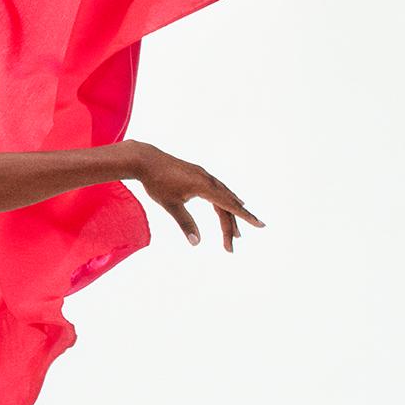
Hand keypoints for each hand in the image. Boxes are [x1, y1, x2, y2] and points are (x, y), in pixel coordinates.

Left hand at [129, 144, 260, 247]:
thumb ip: (185, 223)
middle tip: (231, 245)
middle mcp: (208, 180)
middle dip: (230, 226)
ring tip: (236, 230)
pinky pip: (217, 188)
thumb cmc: (156, 182)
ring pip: (223, 196)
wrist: (144, 159)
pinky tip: (228, 201)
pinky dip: (225, 199)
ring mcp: (203, 175)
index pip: (230, 206)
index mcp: (205, 187)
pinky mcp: (198, 173)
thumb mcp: (171, 205)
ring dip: (230, 213)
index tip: (261, 225)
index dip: (246, 217)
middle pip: (227, 205)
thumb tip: (196, 243)